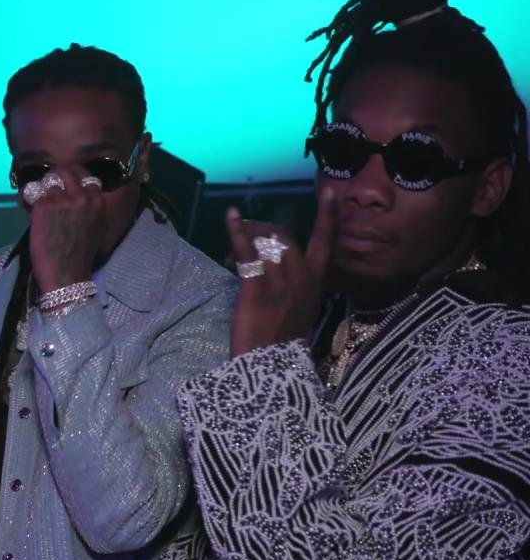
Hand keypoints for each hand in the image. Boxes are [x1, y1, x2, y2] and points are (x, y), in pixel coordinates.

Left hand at [28, 165, 110, 292]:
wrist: (66, 277)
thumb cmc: (79, 256)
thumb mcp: (92, 226)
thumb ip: (85, 207)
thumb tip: (66, 192)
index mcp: (97, 201)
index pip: (82, 172)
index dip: (69, 176)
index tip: (61, 183)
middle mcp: (82, 196)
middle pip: (63, 170)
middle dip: (52, 178)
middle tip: (45, 189)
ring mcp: (62, 200)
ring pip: (46, 181)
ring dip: (39, 190)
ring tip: (34, 201)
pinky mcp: (43, 206)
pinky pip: (32, 194)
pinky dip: (27, 200)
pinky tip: (27, 209)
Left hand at [226, 187, 336, 356]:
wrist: (270, 366)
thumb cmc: (282, 339)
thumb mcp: (301, 307)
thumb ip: (297, 283)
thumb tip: (282, 263)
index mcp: (316, 281)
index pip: (326, 242)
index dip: (327, 216)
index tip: (328, 194)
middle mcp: (301, 277)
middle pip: (283, 237)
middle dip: (262, 230)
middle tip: (245, 236)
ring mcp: (279, 282)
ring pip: (265, 242)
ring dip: (246, 236)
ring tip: (233, 245)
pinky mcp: (256, 289)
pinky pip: (248, 253)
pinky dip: (238, 233)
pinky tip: (231, 219)